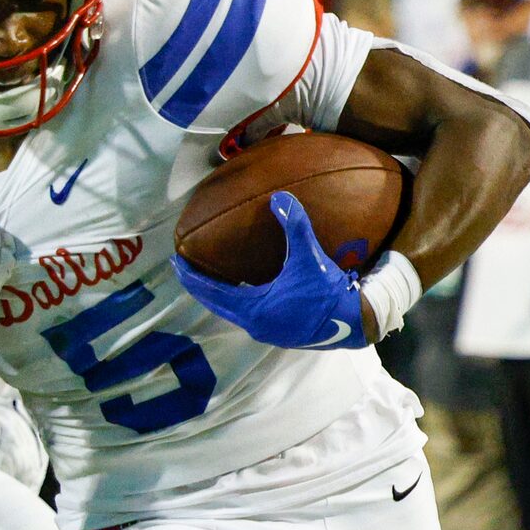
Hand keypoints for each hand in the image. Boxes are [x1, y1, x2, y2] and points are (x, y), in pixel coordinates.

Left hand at [174, 192, 367, 350]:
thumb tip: (280, 197)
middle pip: (217, 304)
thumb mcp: (310, 258)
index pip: (212, 292)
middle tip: (184, 269)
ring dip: (218, 296)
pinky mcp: (278, 331)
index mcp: (254, 308)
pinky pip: (247, 314)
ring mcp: (266, 330)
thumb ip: (294, 226)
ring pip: (232, 312)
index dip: (193, 277)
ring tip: (207, 279)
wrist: (352, 323)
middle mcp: (254, 324)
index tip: (177, 263)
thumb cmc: (327, 292)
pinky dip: (236, 301)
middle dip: (200, 286)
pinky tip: (241, 290)